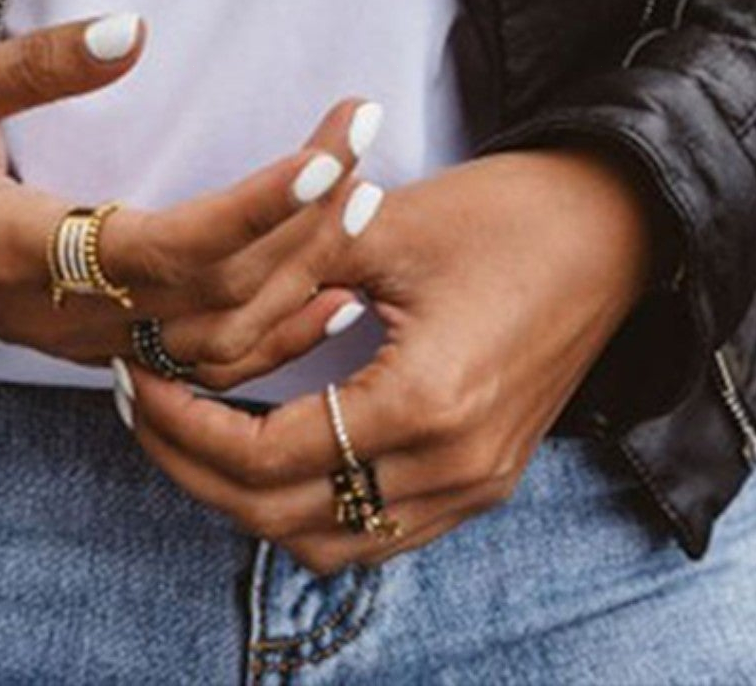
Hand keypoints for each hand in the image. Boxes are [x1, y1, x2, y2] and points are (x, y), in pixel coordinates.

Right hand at [0, 12, 386, 377]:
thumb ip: (30, 64)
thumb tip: (130, 25)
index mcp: (24, 250)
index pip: (166, 246)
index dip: (252, 210)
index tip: (321, 155)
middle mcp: (65, 315)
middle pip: (217, 294)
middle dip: (306, 219)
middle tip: (363, 130)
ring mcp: (85, 342)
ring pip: (221, 338)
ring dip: (304, 270)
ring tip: (368, 189)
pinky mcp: (98, 346)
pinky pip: (202, 359)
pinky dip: (278, 331)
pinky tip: (334, 287)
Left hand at [114, 145, 667, 572]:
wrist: (619, 229)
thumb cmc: (503, 214)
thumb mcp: (380, 223)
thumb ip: (283, 272)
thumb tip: (191, 311)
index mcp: (423, 404)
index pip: (268, 458)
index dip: (187, 430)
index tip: (136, 382)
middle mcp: (451, 469)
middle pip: (286, 519)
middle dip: (197, 471)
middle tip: (141, 410)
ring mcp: (475, 486)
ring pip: (330, 542)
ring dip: (250, 501)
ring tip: (192, 433)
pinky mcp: (486, 480)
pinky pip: (378, 530)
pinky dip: (312, 504)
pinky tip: (270, 449)